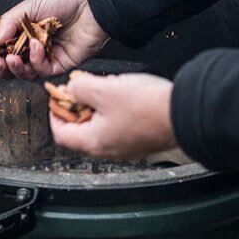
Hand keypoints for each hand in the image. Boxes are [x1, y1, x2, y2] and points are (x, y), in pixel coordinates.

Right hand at [0, 0, 108, 79]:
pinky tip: (36, 47)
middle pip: (11, 65)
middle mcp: (33, 45)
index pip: (1, 45)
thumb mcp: (28, 7)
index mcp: (23, 30)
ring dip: (16, 68)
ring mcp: (47, 56)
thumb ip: (8, 24)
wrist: (90, 3)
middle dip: (0, 66)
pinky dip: (36, 61)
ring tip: (12, 57)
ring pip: (25, 72)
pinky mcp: (61, 64)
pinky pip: (43, 70)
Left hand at [50, 72, 176, 158]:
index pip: (60, 133)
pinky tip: (123, 96)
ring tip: (105, 88)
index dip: (54, 112)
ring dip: (97, 107)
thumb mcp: (104, 89)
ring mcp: (126, 147)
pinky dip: (114, 111)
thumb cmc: (147, 107)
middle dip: (77, 107)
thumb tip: (72, 89)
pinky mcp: (140, 140)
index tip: (58, 97)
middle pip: (80, 131)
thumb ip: (80, 88)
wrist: (183, 113)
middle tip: (81, 89)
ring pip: (101, 127)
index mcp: (93, 142)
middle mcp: (108, 150)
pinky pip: (119, 126)